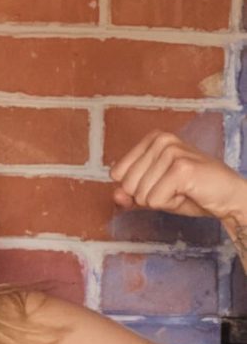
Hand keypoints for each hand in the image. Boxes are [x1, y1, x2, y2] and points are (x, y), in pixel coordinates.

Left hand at [109, 131, 246, 221]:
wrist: (228, 197)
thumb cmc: (191, 192)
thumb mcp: (154, 191)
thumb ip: (131, 193)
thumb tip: (115, 195)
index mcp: (152, 139)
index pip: (117, 174)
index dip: (137, 188)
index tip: (162, 183)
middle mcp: (161, 140)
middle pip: (127, 185)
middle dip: (149, 196)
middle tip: (174, 188)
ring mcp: (172, 152)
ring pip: (141, 195)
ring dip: (162, 200)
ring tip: (183, 190)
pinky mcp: (181, 168)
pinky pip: (155, 201)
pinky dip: (171, 204)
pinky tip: (188, 193)